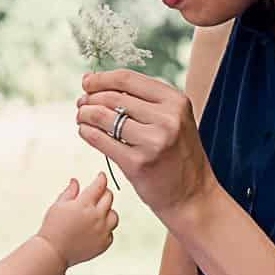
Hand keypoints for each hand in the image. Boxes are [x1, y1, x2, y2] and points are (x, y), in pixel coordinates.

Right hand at [37, 174, 117, 267]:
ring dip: (108, 211)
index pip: (99, 185)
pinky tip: (95, 228)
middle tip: (98, 194)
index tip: (101, 176)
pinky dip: (105, 229)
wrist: (53, 252)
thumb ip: (70, 192)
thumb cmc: (52, 227)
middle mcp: (96, 216)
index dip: (101, 178)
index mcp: (84, 204)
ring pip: (114, 215)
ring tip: (97, 213)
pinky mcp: (104, 243)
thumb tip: (75, 181)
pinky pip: (111, 232)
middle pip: (109, 197)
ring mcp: (102, 231)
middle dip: (104, 193)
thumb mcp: (58, 205)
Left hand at [77, 68, 219, 222]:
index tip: (87, 82)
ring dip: (85, 114)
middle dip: (90, 98)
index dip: (101, 79)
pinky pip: (100, 140)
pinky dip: (86, 132)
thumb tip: (95, 82)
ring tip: (81, 116)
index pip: (128, 79)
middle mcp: (167, 119)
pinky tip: (84, 131)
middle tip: (81, 103)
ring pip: (103, 116)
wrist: (192, 195)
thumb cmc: (178, 155)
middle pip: (113, 97)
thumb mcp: (173, 120)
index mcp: (176, 101)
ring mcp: (152, 141)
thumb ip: (144, 101)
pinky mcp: (137, 163)